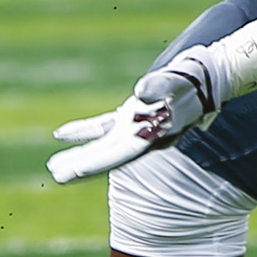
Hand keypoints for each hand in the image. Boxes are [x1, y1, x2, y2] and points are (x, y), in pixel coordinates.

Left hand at [46, 51, 224, 183]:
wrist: (203, 81)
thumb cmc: (190, 84)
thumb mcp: (176, 84)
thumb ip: (159, 87)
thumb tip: (140, 91)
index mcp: (151, 136)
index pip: (120, 153)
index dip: (96, 163)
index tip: (74, 171)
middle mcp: (141, 138)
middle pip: (107, 156)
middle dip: (81, 166)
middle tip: (56, 176)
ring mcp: (133, 129)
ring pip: (101, 146)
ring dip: (79, 156)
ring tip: (52, 166)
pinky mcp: (128, 117)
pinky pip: (101, 127)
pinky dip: (82, 131)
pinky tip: (61, 134)